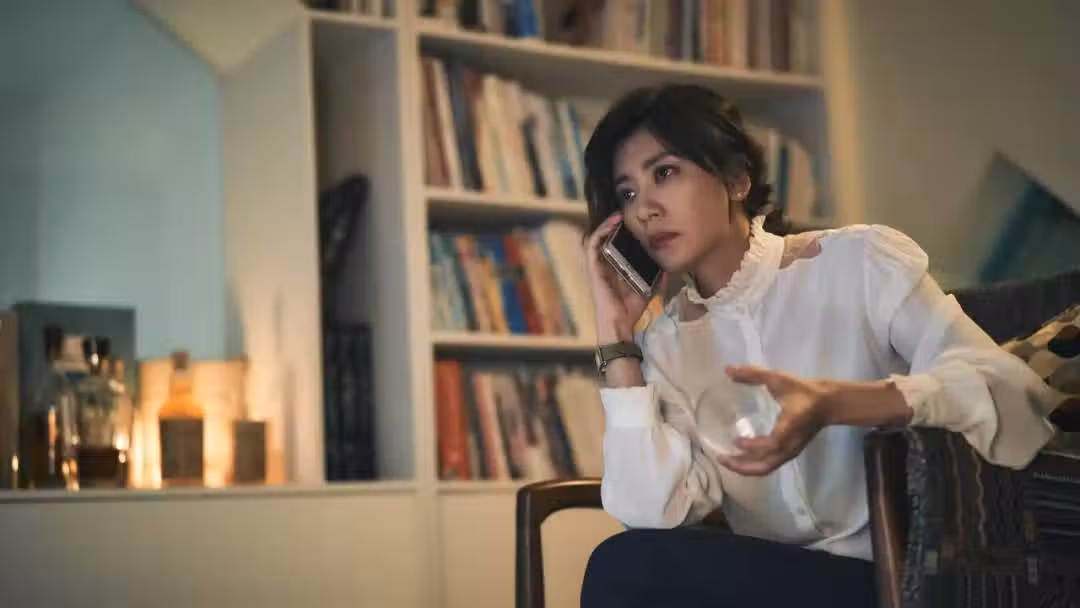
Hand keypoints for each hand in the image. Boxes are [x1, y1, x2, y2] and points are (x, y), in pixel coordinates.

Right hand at [584, 212, 663, 341]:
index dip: (622, 234)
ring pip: (597, 240)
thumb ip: (656, 280)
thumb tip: (667, 269)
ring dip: (605, 226)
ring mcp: (598, 267)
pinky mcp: (594, 269)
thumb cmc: (631, 310)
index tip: (633, 223)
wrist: (620, 324)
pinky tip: (610, 226)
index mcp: (617, 269)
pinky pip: (592, 247)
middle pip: (606, 240)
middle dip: (613, 226)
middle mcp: (605, 266)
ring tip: (617, 216)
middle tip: (624, 214)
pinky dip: (599, 234)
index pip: (616, 246)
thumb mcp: (648, 290)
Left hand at [716, 365, 831, 476]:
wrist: (829, 403)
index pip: (773, 443)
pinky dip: (754, 465)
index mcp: (790, 426)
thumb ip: (753, 374)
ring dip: (746, 468)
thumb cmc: (803, 390)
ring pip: (767, 468)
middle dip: (742, 466)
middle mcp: (790, 444)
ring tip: (727, 461)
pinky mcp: (790, 452)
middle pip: (766, 465)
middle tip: (721, 458)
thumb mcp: (778, 378)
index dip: (754, 445)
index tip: (736, 440)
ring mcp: (791, 451)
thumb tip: (728, 369)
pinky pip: (770, 464)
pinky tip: (741, 457)